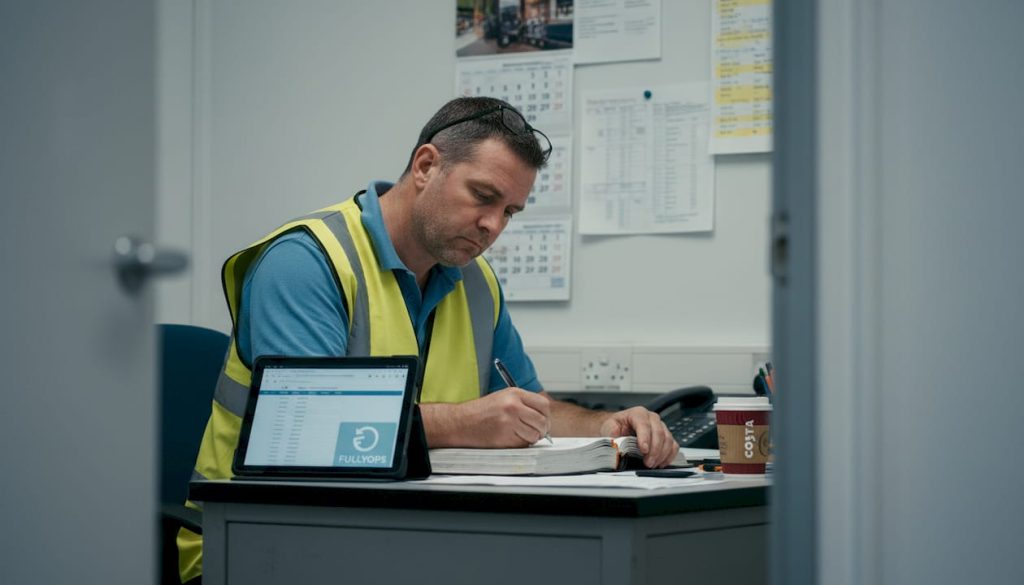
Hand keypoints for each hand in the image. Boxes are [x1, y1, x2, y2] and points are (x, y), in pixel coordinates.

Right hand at [423, 388, 550, 447]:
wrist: (460, 422)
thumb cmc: (480, 411)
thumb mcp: (503, 397)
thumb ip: (523, 403)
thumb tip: (543, 416)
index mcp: (514, 394)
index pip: (544, 404)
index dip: (546, 415)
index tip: (544, 421)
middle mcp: (513, 406)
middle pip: (542, 421)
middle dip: (542, 430)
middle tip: (536, 432)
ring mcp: (509, 422)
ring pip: (534, 435)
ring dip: (530, 438)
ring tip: (519, 435)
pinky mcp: (504, 437)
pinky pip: (522, 444)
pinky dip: (520, 445)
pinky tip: (509, 439)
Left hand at [598, 407, 678, 467]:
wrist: (619, 428)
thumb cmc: (615, 427)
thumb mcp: (608, 428)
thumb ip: (612, 434)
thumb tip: (616, 442)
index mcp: (637, 413)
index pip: (644, 424)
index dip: (645, 437)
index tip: (644, 450)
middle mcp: (651, 418)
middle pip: (659, 432)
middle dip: (654, 450)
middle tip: (648, 463)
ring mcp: (660, 427)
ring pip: (668, 439)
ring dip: (662, 454)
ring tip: (652, 465)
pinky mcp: (666, 437)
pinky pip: (673, 445)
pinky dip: (669, 456)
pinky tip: (661, 463)